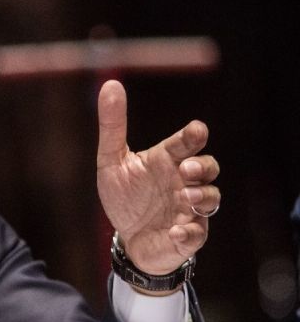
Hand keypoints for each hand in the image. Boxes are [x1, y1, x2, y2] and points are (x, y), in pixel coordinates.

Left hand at [96, 80, 219, 277]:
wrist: (126, 238)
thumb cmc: (124, 196)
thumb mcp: (110, 160)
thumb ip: (112, 126)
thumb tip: (110, 83)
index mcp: (166, 161)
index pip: (185, 144)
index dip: (193, 136)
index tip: (196, 130)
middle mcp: (183, 182)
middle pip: (208, 168)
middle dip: (202, 167)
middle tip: (185, 170)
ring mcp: (189, 209)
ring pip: (210, 198)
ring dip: (202, 197)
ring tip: (185, 197)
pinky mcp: (188, 236)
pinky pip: (197, 234)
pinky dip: (189, 232)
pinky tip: (176, 231)